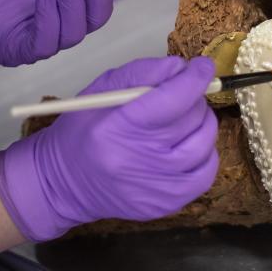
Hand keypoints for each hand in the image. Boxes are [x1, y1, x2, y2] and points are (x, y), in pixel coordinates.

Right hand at [0, 57, 218, 240]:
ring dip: (201, 123)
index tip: (202, 67)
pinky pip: (206, 173)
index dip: (194, 79)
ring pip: (204, 143)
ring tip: (183, 120)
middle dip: (193, 98)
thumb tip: (181, 68)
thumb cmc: (82, 131)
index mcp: (117, 128)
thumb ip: (142, 73)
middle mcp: (138, 160)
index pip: (171, 100)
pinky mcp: (166, 204)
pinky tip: (187, 145)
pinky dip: (205, 153)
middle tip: (180, 95)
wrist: (64, 184)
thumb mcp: (102, 91)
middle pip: (191, 119)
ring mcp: (155, 187)